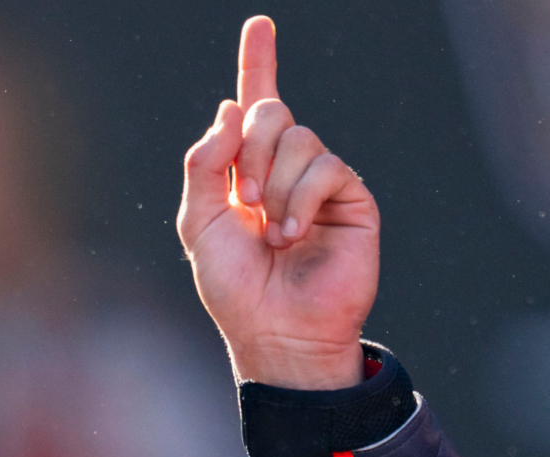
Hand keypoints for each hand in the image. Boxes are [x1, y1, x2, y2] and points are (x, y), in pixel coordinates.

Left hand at [176, 17, 377, 390]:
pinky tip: (293, 236)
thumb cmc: (235, 289)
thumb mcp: (198, 226)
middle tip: (243, 200)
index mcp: (246, 171)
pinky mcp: (351, 198)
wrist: (276, 331)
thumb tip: (230, 108)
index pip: (254, 107)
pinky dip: (301, 199)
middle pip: (271, 113)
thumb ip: (203, 165)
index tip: (258, 25)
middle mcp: (285, 170)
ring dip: (274, 184)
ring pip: (298, 138)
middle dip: (249, 149)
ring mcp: (320, 182)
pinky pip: (325, 166)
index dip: (258, 64)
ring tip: (271, 234)